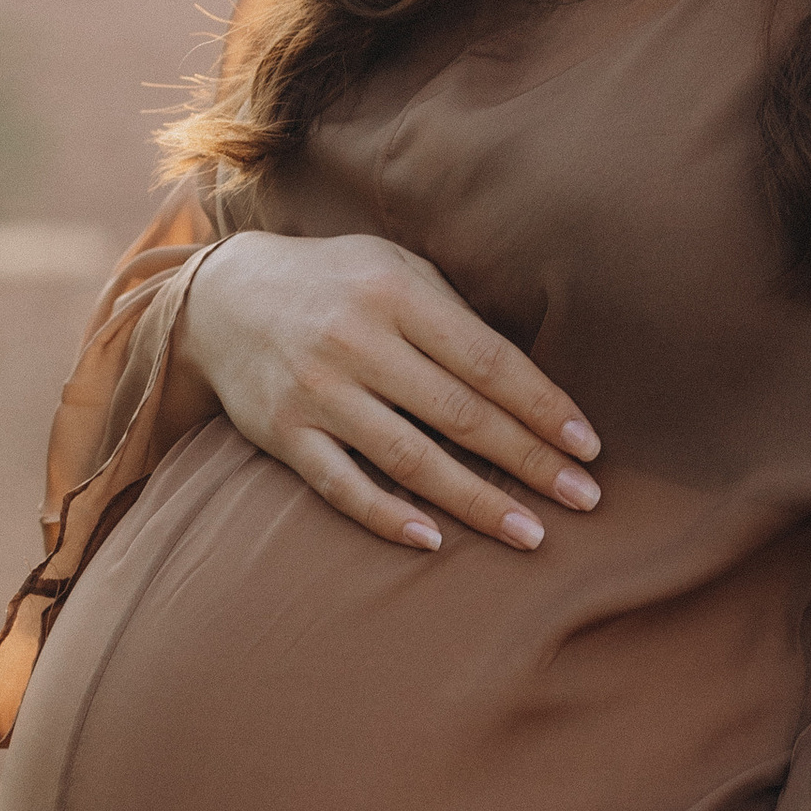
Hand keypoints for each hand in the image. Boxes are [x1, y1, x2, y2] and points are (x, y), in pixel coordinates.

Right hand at [172, 231, 601, 553]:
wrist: (223, 298)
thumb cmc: (336, 283)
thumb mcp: (396, 269)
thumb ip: (454, 316)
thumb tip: (531, 383)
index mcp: (396, 293)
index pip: (488, 360)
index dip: (543, 407)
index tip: (588, 448)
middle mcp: (356, 341)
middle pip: (460, 413)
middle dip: (529, 460)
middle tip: (584, 500)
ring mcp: (317, 391)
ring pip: (409, 458)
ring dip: (476, 500)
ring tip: (531, 534)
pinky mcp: (283, 433)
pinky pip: (342, 485)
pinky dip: (388, 515)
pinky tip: (435, 540)